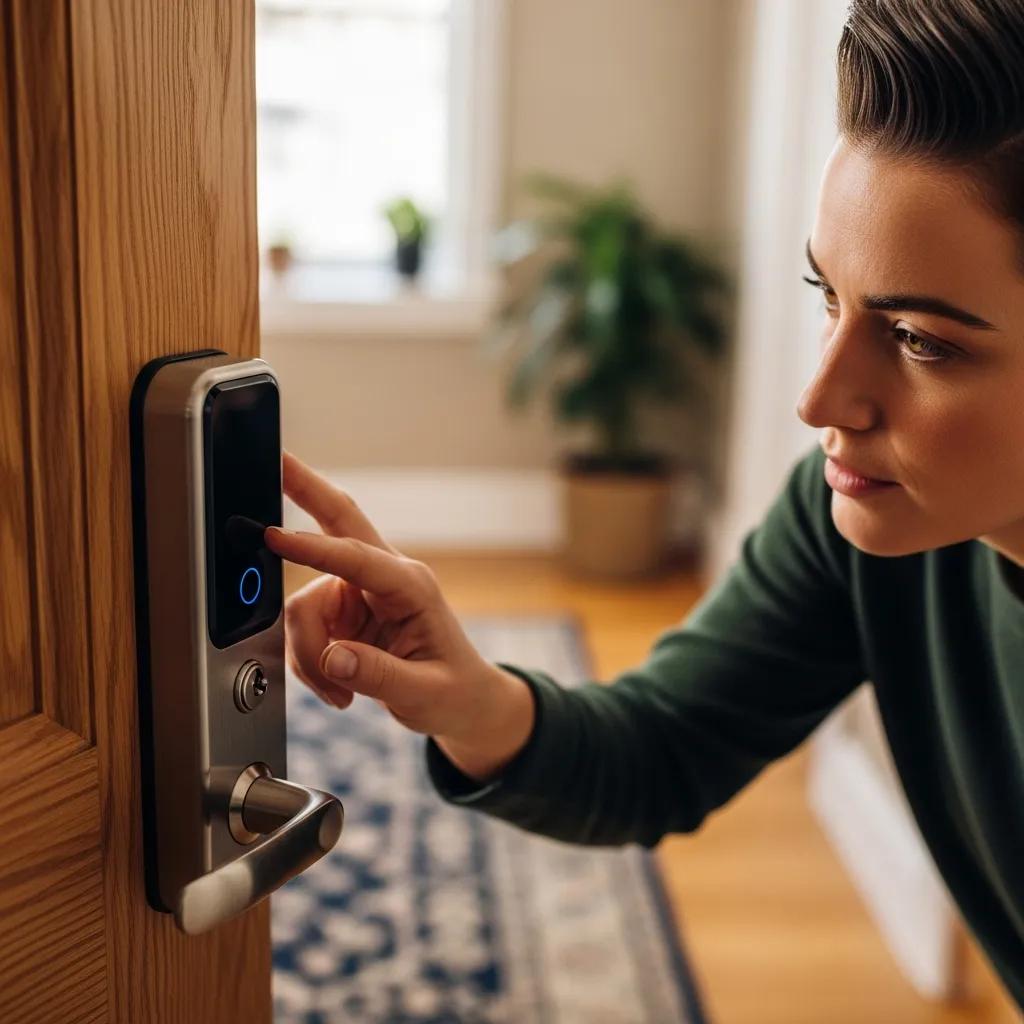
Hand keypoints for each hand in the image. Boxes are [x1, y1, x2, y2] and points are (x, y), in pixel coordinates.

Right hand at [264, 451, 534, 774]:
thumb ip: (377, 676)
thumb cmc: (455, 690)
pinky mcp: (344, 612)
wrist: (463, 703)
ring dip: (308, 654)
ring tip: (337, 691)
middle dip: (305, 488)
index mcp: (411, 586)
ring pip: (304, 605)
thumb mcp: (424, 693)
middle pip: (338, 518)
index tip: (276, 536)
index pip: (355, 557)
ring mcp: (360, 593)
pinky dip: (310, 663)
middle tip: (275, 458)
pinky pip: (305, 630)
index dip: (313, 548)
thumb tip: (333, 659)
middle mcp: (384, 580)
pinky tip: (337, 687)